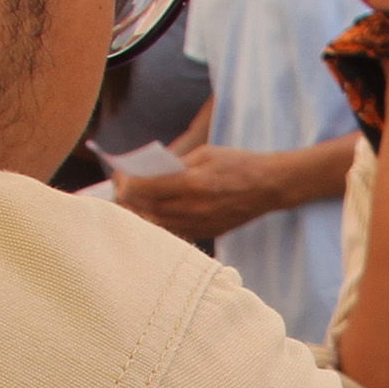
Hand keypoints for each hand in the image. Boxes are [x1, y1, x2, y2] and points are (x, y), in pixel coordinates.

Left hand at [113, 143, 309, 243]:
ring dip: (141, 216)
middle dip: (130, 201)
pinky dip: (160, 224)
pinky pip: (175, 231)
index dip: (128, 184)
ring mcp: (202, 223)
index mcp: (194, 183)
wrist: (270, 186)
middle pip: (149, 209)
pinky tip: (152, 216)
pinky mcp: (208, 233)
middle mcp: (195, 207)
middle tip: (118, 194)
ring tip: (131, 206)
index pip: (148, 188)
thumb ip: (175, 165)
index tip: (119, 179)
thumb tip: (147, 173)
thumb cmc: (238, 164)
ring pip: (159, 225)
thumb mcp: (205, 154)